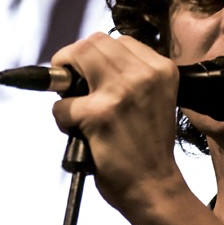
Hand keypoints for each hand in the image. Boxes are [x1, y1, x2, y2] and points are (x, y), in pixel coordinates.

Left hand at [51, 32, 183, 210]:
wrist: (153, 184)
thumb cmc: (148, 144)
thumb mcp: (155, 97)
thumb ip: (131, 74)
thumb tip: (85, 58)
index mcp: (162, 68)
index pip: (118, 40)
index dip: (96, 54)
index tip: (89, 71)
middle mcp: (145, 74)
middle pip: (93, 42)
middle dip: (74, 58)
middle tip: (69, 80)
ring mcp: (122, 91)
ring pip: (76, 56)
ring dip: (65, 82)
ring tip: (74, 104)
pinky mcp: (99, 114)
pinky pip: (61, 104)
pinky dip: (62, 118)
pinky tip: (78, 131)